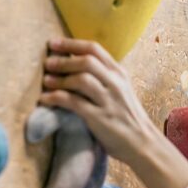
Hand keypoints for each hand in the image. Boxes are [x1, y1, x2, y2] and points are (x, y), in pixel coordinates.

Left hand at [39, 38, 156, 163]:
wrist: (142, 144)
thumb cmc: (127, 117)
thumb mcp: (120, 91)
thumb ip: (103, 77)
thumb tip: (74, 64)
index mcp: (120, 74)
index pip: (94, 49)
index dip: (71, 44)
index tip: (53, 43)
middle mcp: (116, 83)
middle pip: (86, 61)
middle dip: (63, 60)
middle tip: (47, 63)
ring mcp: (109, 100)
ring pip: (80, 80)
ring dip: (59, 79)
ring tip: (46, 81)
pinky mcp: (100, 117)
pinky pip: (74, 102)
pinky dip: (56, 98)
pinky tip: (45, 99)